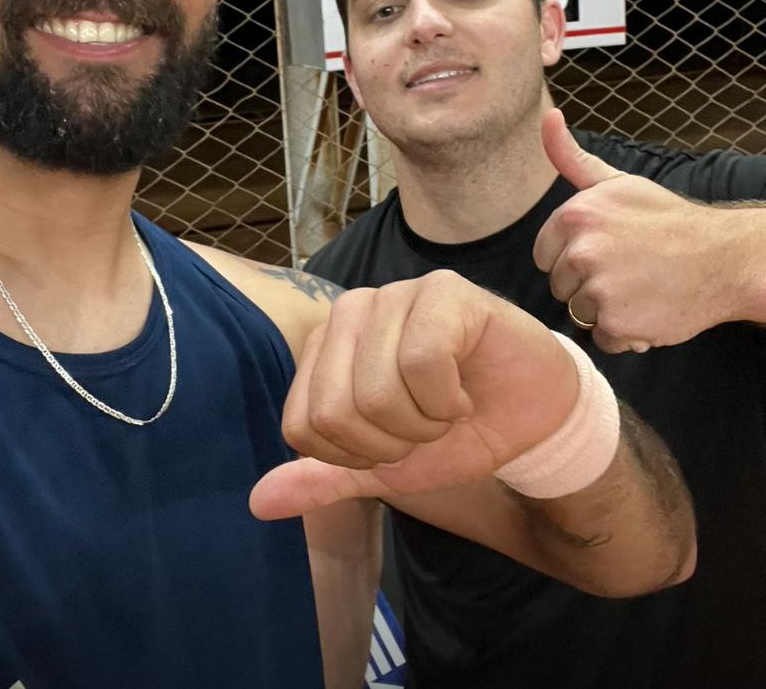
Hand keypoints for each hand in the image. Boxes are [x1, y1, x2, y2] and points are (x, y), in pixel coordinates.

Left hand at [250, 272, 577, 520]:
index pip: (304, 427)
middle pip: (337, 412)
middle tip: (428, 425)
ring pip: (378, 391)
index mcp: (326, 346)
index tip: (396, 443)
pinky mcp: (443, 290)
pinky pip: (422, 361)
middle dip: (392, 443)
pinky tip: (466, 388)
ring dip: (425, 423)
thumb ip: (325, 477)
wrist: (534, 416)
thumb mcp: (385, 467)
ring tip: (448, 405)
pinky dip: (449, 399)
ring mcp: (396, 293)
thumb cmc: (456, 432)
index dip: (357, 457)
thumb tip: (259, 503)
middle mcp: (351, 311)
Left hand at [534, 109, 747, 351]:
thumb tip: (548, 117)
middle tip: (627, 268)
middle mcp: (581, 251)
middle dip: (587, 283)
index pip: (544, 255)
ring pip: (579, 312)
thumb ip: (571, 157)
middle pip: (559, 285)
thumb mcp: (615, 182)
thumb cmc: (665, 219)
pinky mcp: (618, 323)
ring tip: (639, 288)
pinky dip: (624, 334)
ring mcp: (598, 289)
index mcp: (574, 216)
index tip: (605, 250)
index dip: (573, 256)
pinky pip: (603, 338)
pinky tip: (648, 310)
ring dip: (606, 309)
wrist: (722, 258)